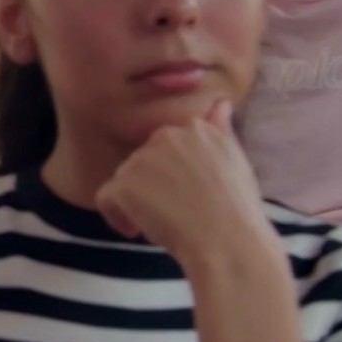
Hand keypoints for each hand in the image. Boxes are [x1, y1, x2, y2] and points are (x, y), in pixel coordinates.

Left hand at [95, 99, 275, 268]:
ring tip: (161, 223)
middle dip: (152, 185)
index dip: (170, 172)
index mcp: (194, 128)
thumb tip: (220, 102)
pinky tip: (135, 231)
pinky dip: (116, 217)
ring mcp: (143, 159)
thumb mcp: (234, 160)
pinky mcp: (124, 185)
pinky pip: (106, 199)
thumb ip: (220, 130)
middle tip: (174, 211)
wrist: (227, 239)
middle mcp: (166, 136)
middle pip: (143, 161)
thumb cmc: (235, 208)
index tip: (183, 193)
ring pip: (124, 179)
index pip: (167, 146)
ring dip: (136, 202)